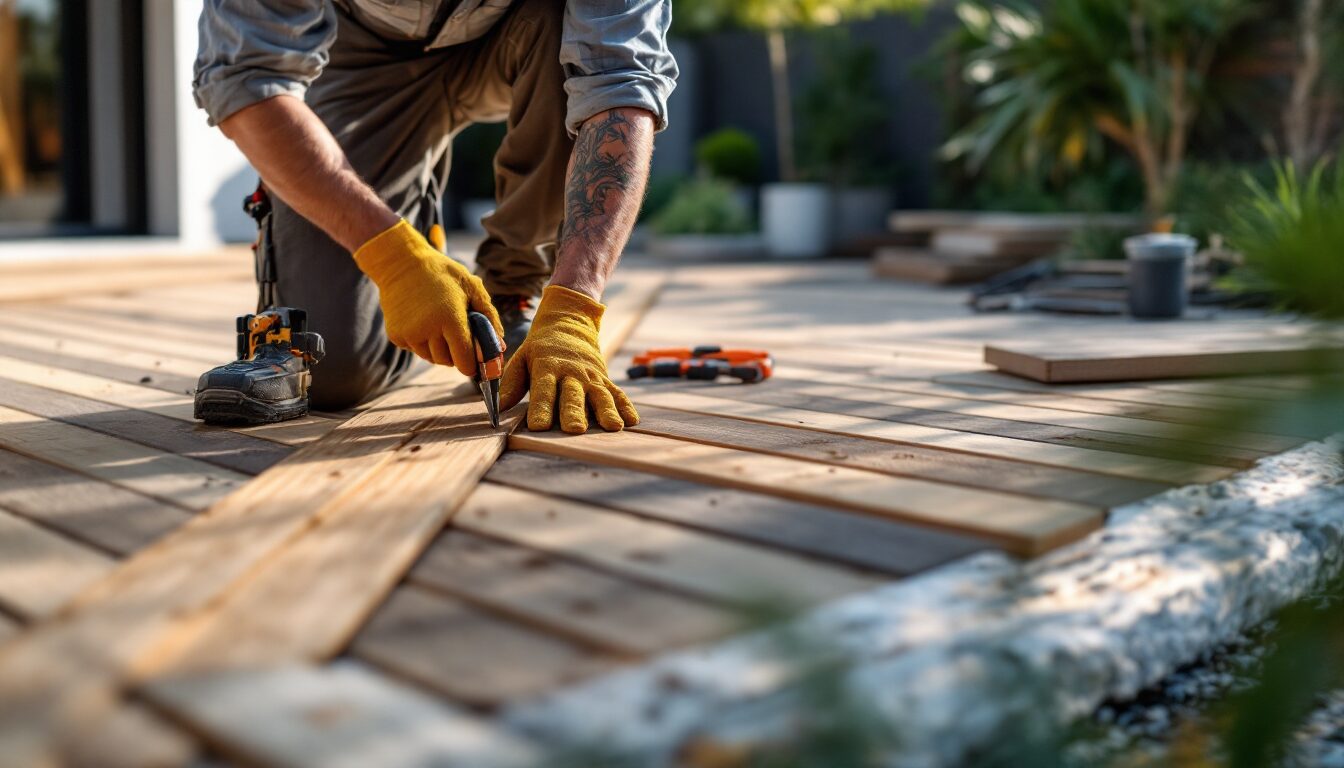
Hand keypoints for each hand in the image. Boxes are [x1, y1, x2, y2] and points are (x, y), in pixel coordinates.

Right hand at [353, 220, 502, 377]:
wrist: (401, 264)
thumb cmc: (443, 274)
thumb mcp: (472, 287)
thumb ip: (490, 317)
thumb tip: (501, 346)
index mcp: (450, 318)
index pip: (465, 362)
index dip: (474, 362)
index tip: (476, 355)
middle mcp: (428, 330)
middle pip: (449, 362)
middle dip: (457, 353)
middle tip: (458, 333)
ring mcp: (409, 334)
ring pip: (432, 358)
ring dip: (440, 349)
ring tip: (440, 324)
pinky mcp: (396, 335)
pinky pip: (416, 350)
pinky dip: (423, 343)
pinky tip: (423, 322)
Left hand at [499, 285, 638, 433]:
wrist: (569, 321)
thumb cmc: (540, 348)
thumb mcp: (522, 359)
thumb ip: (510, 384)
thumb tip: (497, 408)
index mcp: (547, 367)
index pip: (543, 390)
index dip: (540, 408)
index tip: (539, 427)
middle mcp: (571, 372)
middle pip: (573, 395)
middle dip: (574, 412)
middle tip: (575, 430)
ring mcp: (591, 375)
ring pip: (600, 395)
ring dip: (606, 411)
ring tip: (612, 427)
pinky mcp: (605, 378)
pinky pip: (617, 393)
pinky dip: (626, 406)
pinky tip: (631, 421)